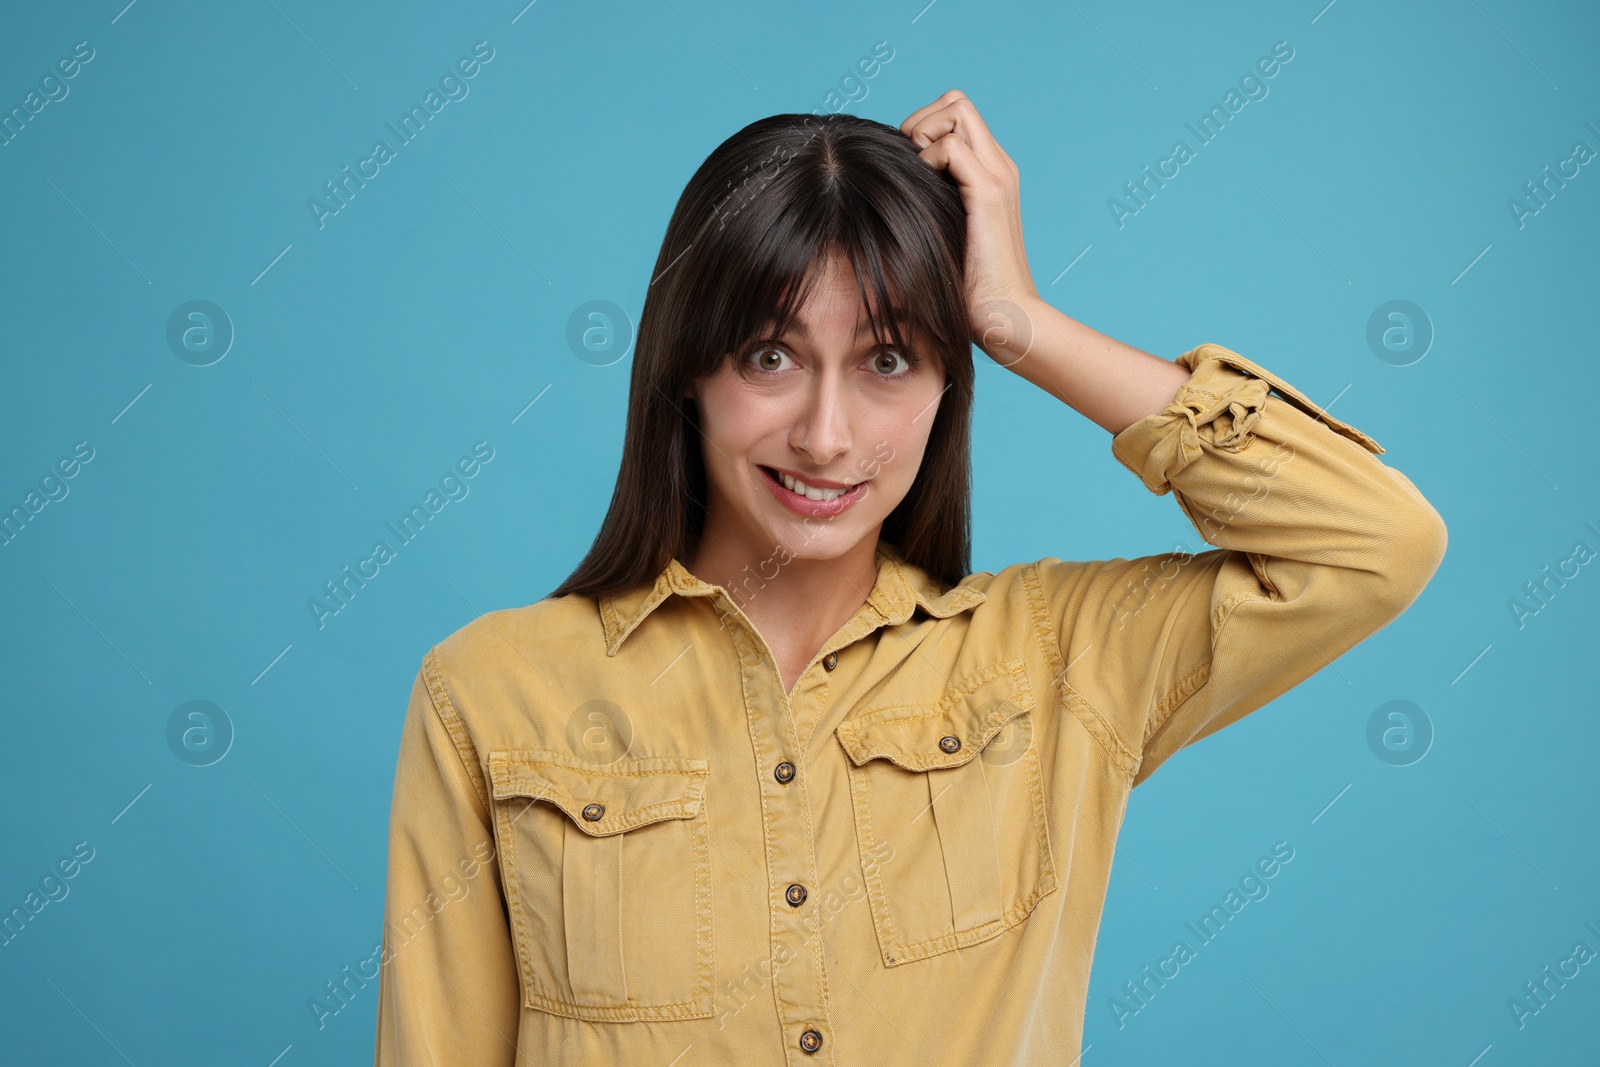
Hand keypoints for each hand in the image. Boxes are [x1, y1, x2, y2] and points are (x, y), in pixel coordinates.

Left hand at [900, 90, 1039, 364]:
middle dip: (920, 122)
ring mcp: (997, 176)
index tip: (906, 170)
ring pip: (956, 108)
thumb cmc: (966, 291)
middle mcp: (998, 166)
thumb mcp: (941, 236)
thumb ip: (928, 205)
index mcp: (989, 174)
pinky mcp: (990, 192)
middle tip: (907, 166)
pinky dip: (927, 161)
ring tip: (915, 178)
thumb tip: (886, 190)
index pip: (955, 115)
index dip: (923, 129)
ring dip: (922, 134)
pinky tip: (923, 196)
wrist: (1003, 318)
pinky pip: (951, 145)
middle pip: (956, 100)